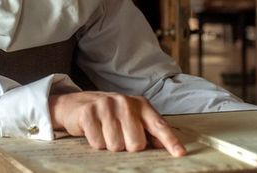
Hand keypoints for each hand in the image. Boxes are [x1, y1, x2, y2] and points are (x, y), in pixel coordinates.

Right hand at [49, 91, 185, 156]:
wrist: (76, 104)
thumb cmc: (110, 115)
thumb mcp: (131, 118)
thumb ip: (149, 131)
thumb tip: (164, 146)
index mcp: (141, 105)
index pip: (159, 125)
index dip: (170, 141)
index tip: (180, 153)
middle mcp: (125, 102)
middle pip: (136, 144)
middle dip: (127, 146)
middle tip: (118, 136)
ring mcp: (106, 105)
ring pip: (116, 146)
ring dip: (109, 145)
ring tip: (104, 132)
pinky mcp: (89, 112)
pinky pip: (98, 143)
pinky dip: (95, 142)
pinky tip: (93, 131)